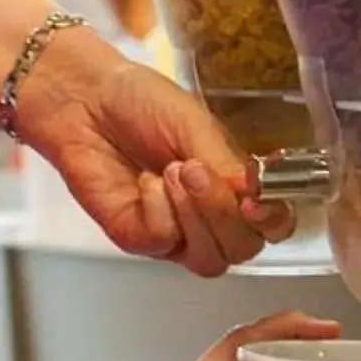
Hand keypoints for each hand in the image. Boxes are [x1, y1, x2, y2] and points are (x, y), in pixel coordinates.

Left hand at [15, 33, 292, 277]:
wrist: (86, 100)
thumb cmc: (141, 103)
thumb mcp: (197, 126)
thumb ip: (231, 167)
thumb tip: (258, 198)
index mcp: (234, 185)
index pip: (274, 223)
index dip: (273, 220)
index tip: (255, 202)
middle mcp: (210, 215)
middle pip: (243, 249)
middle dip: (223, 213)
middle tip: (197, 169)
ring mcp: (175, 232)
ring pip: (209, 259)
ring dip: (195, 216)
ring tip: (172, 172)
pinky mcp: (138, 237)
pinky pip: (164, 242)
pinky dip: (158, 211)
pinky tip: (145, 181)